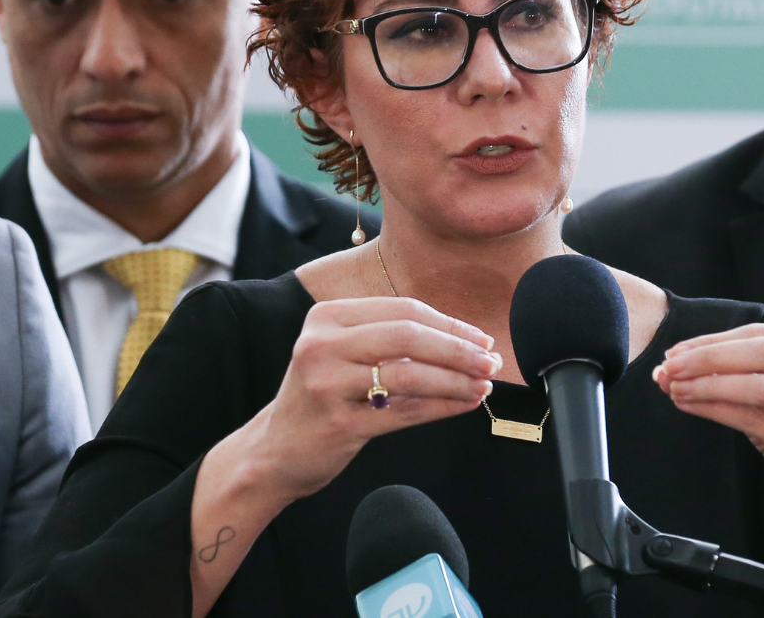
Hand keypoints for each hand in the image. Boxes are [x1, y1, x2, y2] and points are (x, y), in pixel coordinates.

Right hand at [189, 297, 499, 615]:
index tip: (482, 338)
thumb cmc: (322, 398)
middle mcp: (321, 344)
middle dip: (459, 348)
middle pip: (408, 336)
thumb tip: (467, 339)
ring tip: (484, 384)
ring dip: (456, 380)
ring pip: (409, 375)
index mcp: (326, 316)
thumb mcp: (343, 353)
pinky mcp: (337, 424)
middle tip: (491, 361)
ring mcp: (325, 384)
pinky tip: (465, 404)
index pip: (403, 311)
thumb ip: (391, 339)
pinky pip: (404, 412)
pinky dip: (442, 407)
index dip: (449, 324)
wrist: (273, 452)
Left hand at [653, 324, 763, 570]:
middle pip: (761, 352)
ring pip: (757, 385)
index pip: (762, 333)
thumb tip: (677, 358)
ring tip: (674, 386)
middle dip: (708, 357)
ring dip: (707, 383)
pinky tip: (690, 404)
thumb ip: (741, 367)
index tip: (677, 349)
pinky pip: (753, 418)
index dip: (715, 340)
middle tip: (669, 365)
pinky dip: (715, 408)